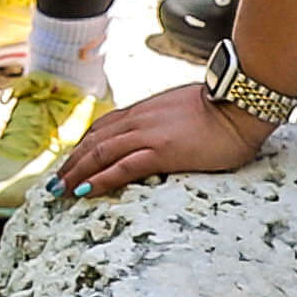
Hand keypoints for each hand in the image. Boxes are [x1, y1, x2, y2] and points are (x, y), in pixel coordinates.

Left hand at [54, 79, 269, 194]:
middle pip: (93, 142)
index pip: (102, 129)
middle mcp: (138, 120)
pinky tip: (85, 192)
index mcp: (143, 111)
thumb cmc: (221, 108)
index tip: (71, 162)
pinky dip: (100, 179)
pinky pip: (122, 167)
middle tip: (55, 183)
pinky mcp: (162, 151)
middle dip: (72, 163)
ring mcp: (148, 135)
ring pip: (100, 154)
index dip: (82, 147)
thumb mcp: (183, 110)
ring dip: (77, 173)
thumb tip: (163, 130)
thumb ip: (165, 119)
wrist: (240, 104)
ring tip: (60, 191)